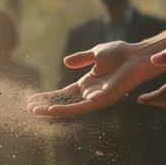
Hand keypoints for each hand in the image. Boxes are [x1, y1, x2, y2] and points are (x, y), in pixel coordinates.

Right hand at [26, 41, 161, 116]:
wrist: (136, 55)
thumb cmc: (121, 53)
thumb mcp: (95, 53)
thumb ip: (81, 59)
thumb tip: (66, 62)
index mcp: (87, 83)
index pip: (63, 93)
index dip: (48, 96)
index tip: (32, 99)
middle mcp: (90, 93)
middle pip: (63, 103)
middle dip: (46, 106)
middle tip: (29, 109)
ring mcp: (95, 98)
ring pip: (69, 108)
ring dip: (52, 110)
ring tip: (36, 111)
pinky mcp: (102, 100)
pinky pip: (80, 107)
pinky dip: (66, 109)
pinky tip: (52, 110)